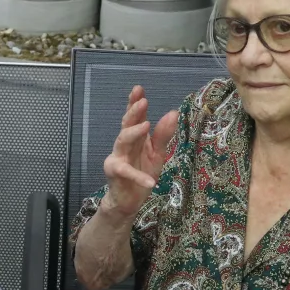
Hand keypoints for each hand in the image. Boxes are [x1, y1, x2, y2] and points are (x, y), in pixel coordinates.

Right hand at [99, 86, 179, 222]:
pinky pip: (127, 172)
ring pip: (122, 141)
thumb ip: (163, 135)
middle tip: (143, 102)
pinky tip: (150, 181)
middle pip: (126, 124)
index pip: (134, 117)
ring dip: (134, 133)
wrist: (129, 200)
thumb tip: (173, 112)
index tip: (139, 89)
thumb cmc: (142, 173)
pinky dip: (138, 176)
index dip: (135, 103)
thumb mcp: (157, 153)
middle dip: (134, 112)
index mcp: (135, 138)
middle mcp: (123, 144)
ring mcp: (117, 158)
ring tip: (146, 125)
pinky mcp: (116, 174)